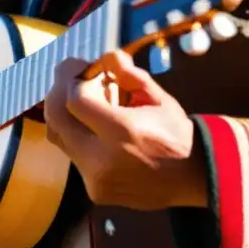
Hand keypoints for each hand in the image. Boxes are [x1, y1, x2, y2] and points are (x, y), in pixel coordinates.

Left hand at [43, 50, 206, 210]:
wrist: (192, 179)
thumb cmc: (175, 133)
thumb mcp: (159, 98)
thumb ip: (130, 75)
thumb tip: (108, 56)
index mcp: (123, 133)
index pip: (75, 100)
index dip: (73, 78)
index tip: (82, 67)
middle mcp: (103, 160)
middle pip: (56, 118)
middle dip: (60, 92)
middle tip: (74, 78)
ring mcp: (95, 180)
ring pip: (58, 137)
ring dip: (65, 114)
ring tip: (86, 102)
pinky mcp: (95, 191)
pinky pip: (72, 154)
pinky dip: (77, 135)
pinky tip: (96, 128)